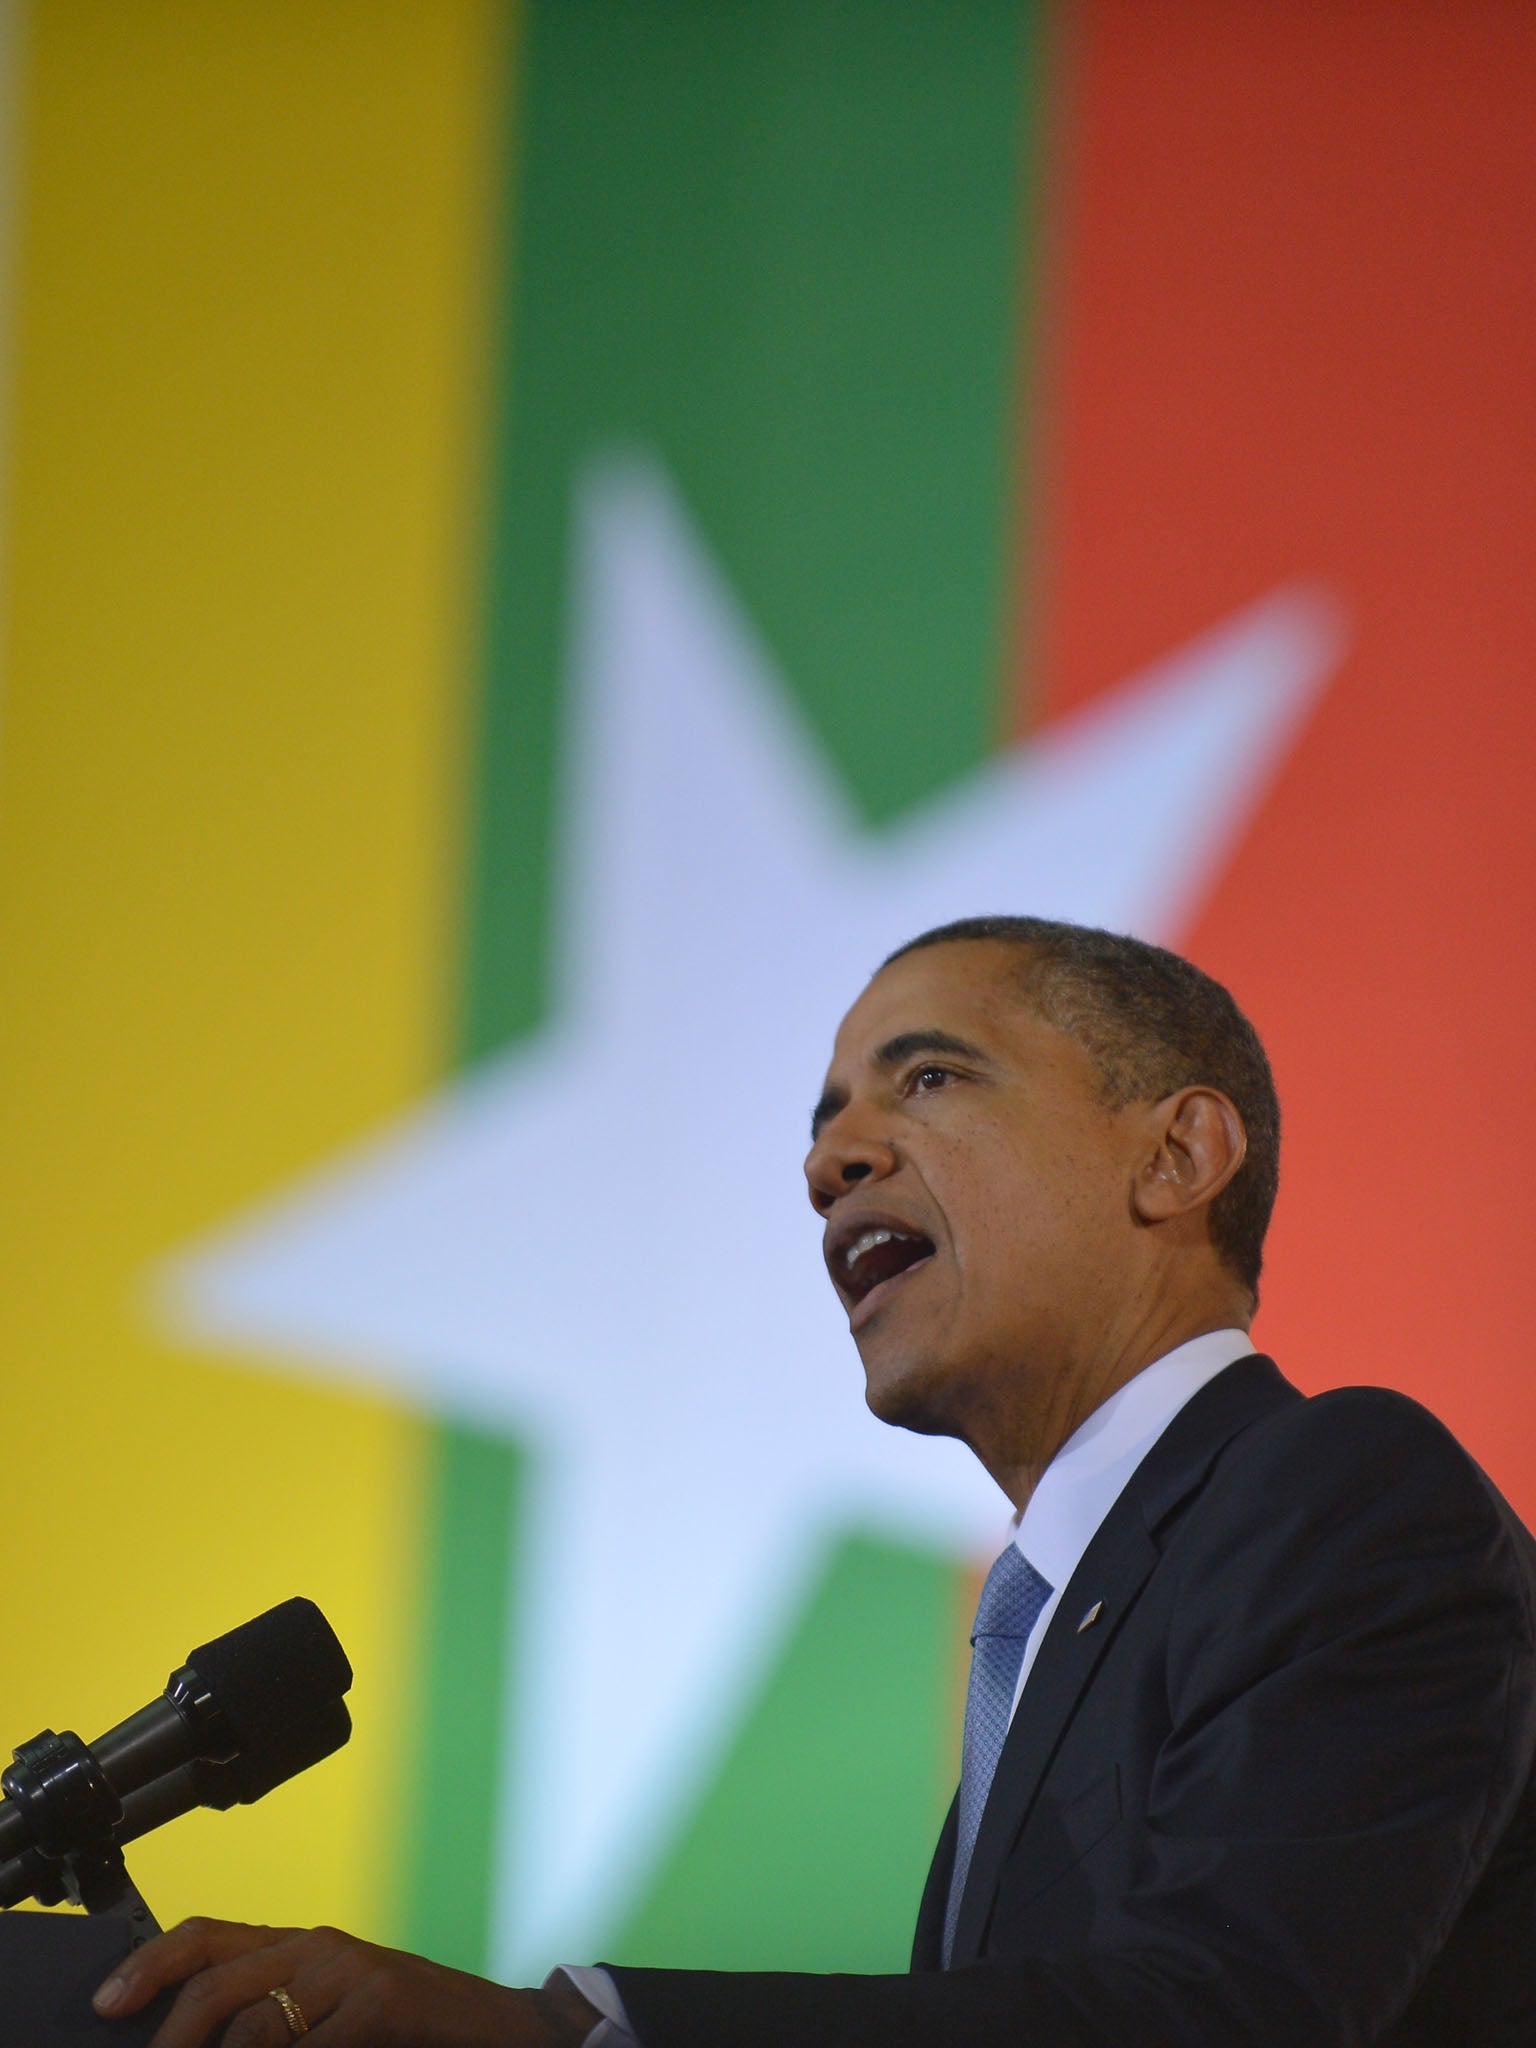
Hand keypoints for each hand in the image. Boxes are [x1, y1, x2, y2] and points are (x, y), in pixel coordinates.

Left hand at [92, 1916, 599, 2046]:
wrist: (496, 2030)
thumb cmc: (404, 2033)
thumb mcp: (326, 2023)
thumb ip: (271, 2025)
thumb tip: (199, 2040)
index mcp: (298, 1946)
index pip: (207, 1936)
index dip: (150, 1964)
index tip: (106, 2002)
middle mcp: (318, 1946)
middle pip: (216, 1977)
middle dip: (169, 2035)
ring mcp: (351, 1969)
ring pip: (253, 2024)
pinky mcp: (380, 1999)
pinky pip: (309, 2046)